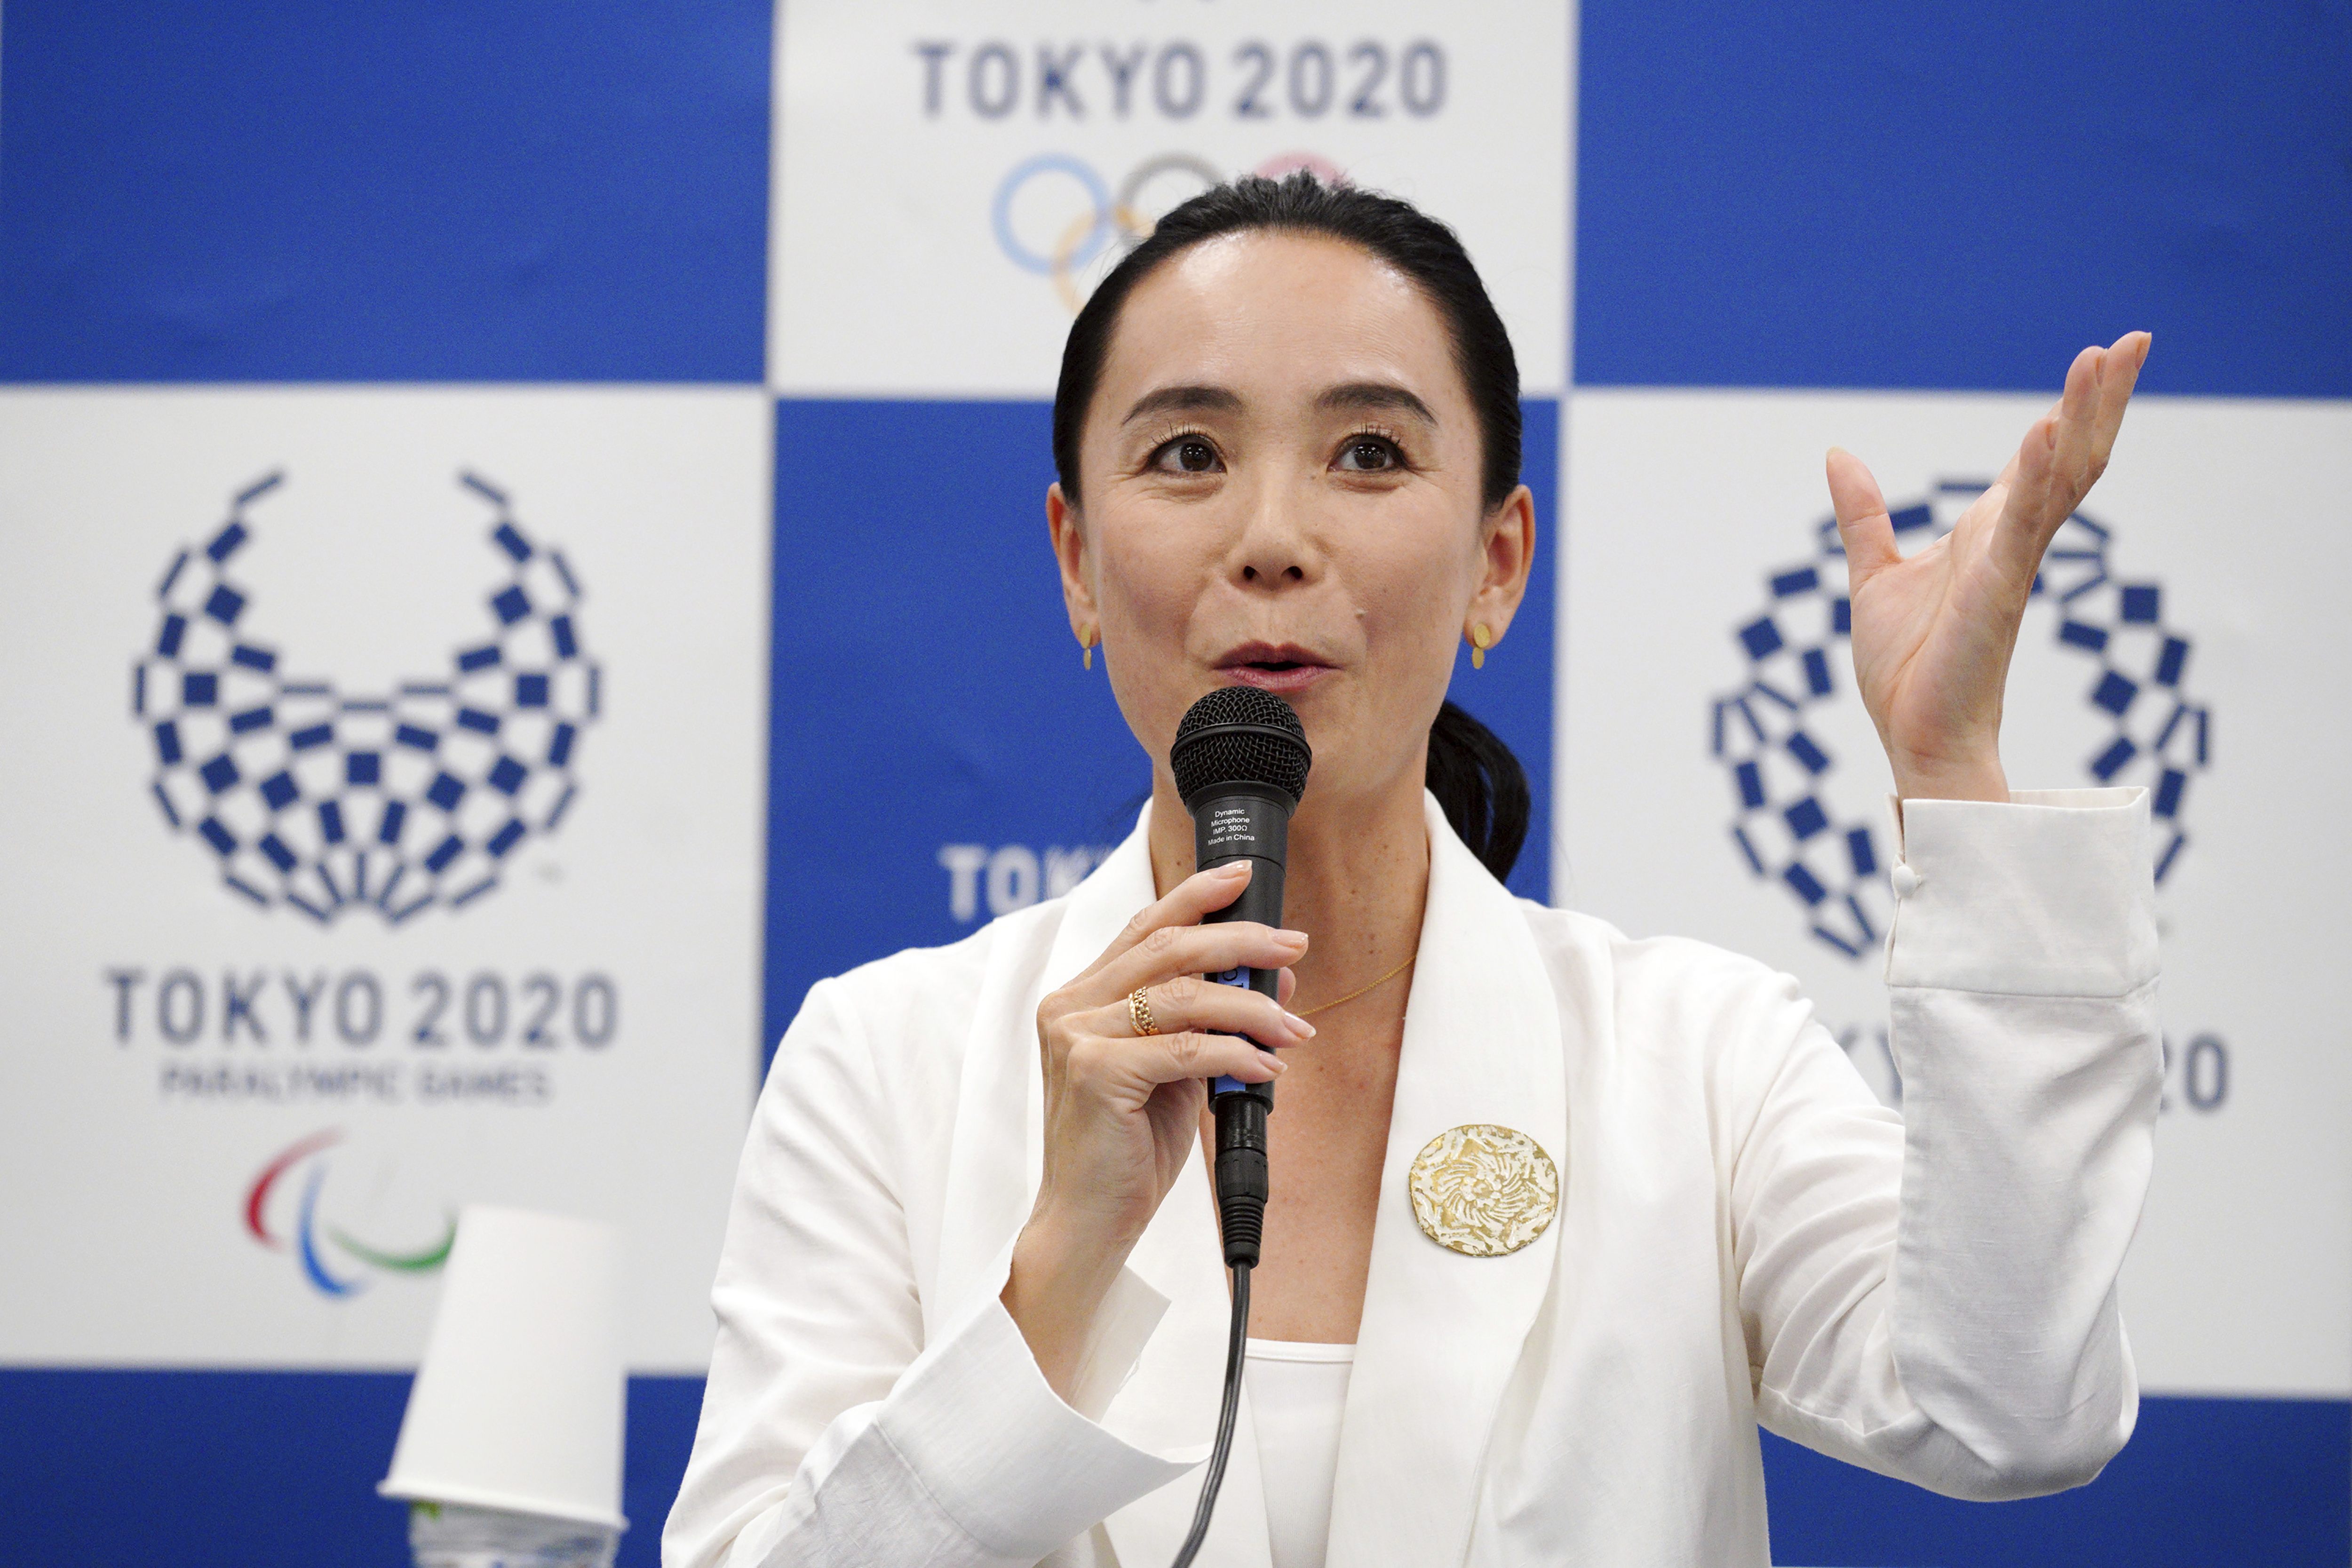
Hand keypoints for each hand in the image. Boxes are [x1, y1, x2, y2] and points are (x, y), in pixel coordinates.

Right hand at [1003, 861, 1311, 1397]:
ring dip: (1252, 1008)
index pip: (1143, 927)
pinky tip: (1267, 1070)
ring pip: (1184, 996)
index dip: (1195, 895)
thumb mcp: (1172, 1071)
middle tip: (1292, 947)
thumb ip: (1203, 1022)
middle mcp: (1070, 1007)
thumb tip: (1270, 980)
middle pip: (1168, 948)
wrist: (1088, 1220)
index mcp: (1079, 997)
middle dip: (1240, 941)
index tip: (1241, 878)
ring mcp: (1076, 1037)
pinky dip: (1236, 1055)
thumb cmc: (1127, 1148)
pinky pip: (1187, 1050)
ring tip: (1293, 1030)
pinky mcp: (1096, 1073)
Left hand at [1828, 331, 2151, 801]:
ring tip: (2103, 361)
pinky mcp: (1996, 591)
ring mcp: (2010, 564)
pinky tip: (2047, 433)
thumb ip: (1862, 514)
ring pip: (2060, 479)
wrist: (1915, 735)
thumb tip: (1838, 455)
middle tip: (2133, 340)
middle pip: (2070, 455)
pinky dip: (2037, 478)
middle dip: (2101, 399)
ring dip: (2080, 419)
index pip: (2040, 456)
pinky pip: (2024, 526)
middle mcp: (2010, 541)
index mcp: (1987, 533)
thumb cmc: (1908, 669)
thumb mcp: (1872, 573)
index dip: (2069, 408)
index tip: (2099, 356)